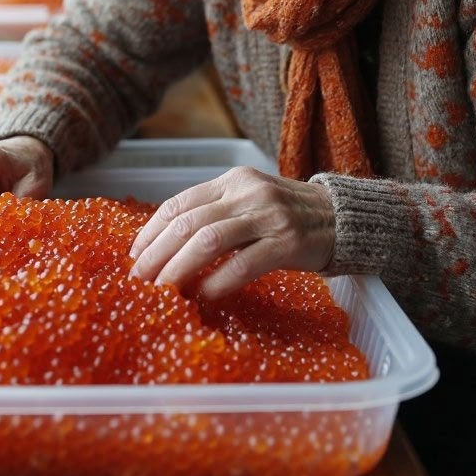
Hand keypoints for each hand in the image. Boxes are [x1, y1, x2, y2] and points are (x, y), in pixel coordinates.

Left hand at [128, 166, 335, 299]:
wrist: (341, 217)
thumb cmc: (286, 215)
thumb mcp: (248, 201)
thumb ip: (215, 214)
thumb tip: (166, 248)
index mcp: (233, 179)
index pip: (180, 202)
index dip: (152, 230)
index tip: (134, 255)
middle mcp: (248, 192)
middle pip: (189, 222)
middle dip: (157, 253)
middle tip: (138, 279)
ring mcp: (269, 216)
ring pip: (209, 240)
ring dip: (179, 268)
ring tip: (162, 290)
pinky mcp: (287, 242)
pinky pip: (243, 263)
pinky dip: (217, 280)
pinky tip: (202, 295)